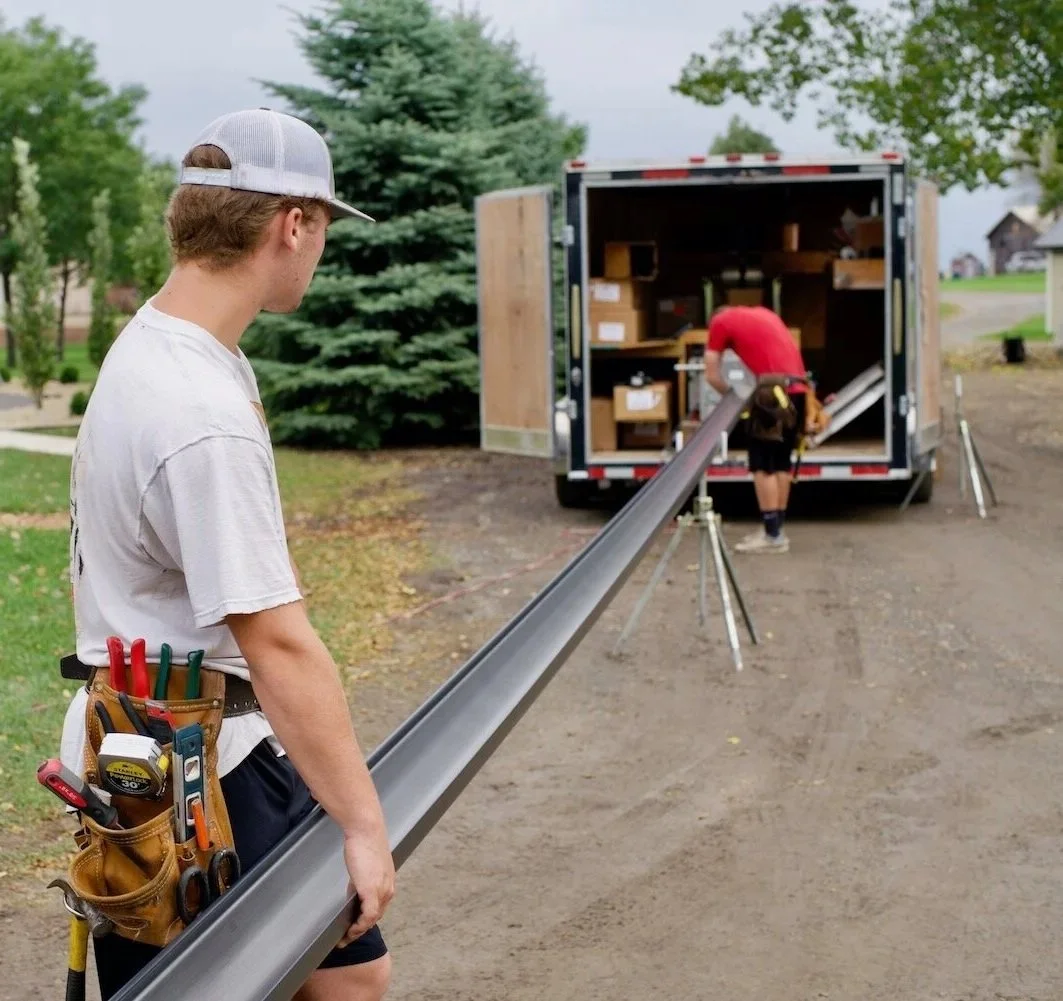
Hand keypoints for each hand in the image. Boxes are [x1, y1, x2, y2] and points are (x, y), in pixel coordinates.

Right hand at [338, 826, 394, 946]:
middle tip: (347, 937)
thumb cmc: (365, 843)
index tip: (355, 928)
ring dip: (358, 932)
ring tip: (345, 938)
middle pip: (376, 917)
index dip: (367, 921)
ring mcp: (381, 891)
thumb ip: (364, 878)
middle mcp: (388, 889)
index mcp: (388, 883)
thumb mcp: (367, 865)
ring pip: (372, 920)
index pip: (379, 908)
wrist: (366, 830)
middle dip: (361, 929)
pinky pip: (367, 917)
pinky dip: (359, 927)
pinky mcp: (371, 891)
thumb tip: (355, 890)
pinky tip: (349, 931)